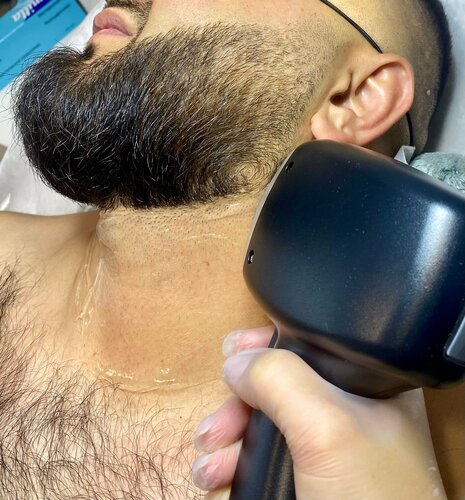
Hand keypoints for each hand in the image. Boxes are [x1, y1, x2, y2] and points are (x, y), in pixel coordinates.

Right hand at [192, 326, 445, 498]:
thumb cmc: (369, 498)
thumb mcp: (325, 426)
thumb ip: (280, 379)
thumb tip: (235, 362)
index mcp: (366, 382)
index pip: (308, 341)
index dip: (265, 342)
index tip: (232, 350)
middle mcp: (344, 407)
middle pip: (275, 383)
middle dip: (236, 403)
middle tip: (216, 428)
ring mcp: (322, 444)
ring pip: (262, 420)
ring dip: (227, 436)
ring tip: (210, 464)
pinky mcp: (305, 474)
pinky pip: (260, 452)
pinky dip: (233, 461)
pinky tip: (218, 478)